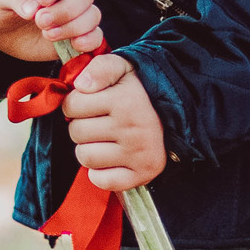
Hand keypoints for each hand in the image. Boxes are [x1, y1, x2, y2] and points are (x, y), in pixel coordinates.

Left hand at [0, 0, 103, 62]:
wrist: (0, 26)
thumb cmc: (2, 0)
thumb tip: (32, 9)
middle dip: (65, 10)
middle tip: (40, 21)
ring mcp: (75, 13)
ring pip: (92, 15)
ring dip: (73, 26)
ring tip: (47, 34)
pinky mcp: (76, 35)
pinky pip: (95, 36)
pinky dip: (89, 41)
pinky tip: (74, 45)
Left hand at [62, 52, 165, 190]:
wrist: (177, 114)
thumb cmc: (140, 91)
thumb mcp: (122, 68)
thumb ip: (99, 67)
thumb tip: (80, 85)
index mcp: (125, 101)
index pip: (71, 105)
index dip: (75, 103)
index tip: (90, 103)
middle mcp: (133, 129)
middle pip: (76, 132)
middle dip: (82, 125)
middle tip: (100, 121)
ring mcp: (138, 154)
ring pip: (85, 157)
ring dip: (89, 148)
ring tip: (105, 139)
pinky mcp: (142, 174)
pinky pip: (102, 181)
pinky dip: (100, 173)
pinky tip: (111, 159)